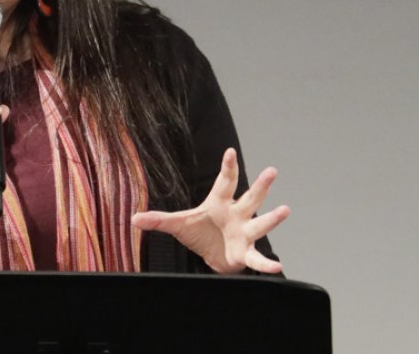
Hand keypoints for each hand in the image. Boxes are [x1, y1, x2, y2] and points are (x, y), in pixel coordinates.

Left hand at [131, 148, 289, 273]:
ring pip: (260, 224)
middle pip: (250, 198)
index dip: (227, 167)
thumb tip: (133, 218)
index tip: (229, 151)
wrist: (212, 256)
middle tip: (272, 171)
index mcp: (219, 203)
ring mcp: (244, 233)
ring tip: (285, 210)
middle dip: (260, 186)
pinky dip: (266, 264)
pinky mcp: (245, 252)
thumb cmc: (200, 233)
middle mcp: (236, 215)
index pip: (225, 182)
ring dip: (272, 218)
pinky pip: (257, 258)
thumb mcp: (178, 225)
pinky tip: (277, 266)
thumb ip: (158, 220)